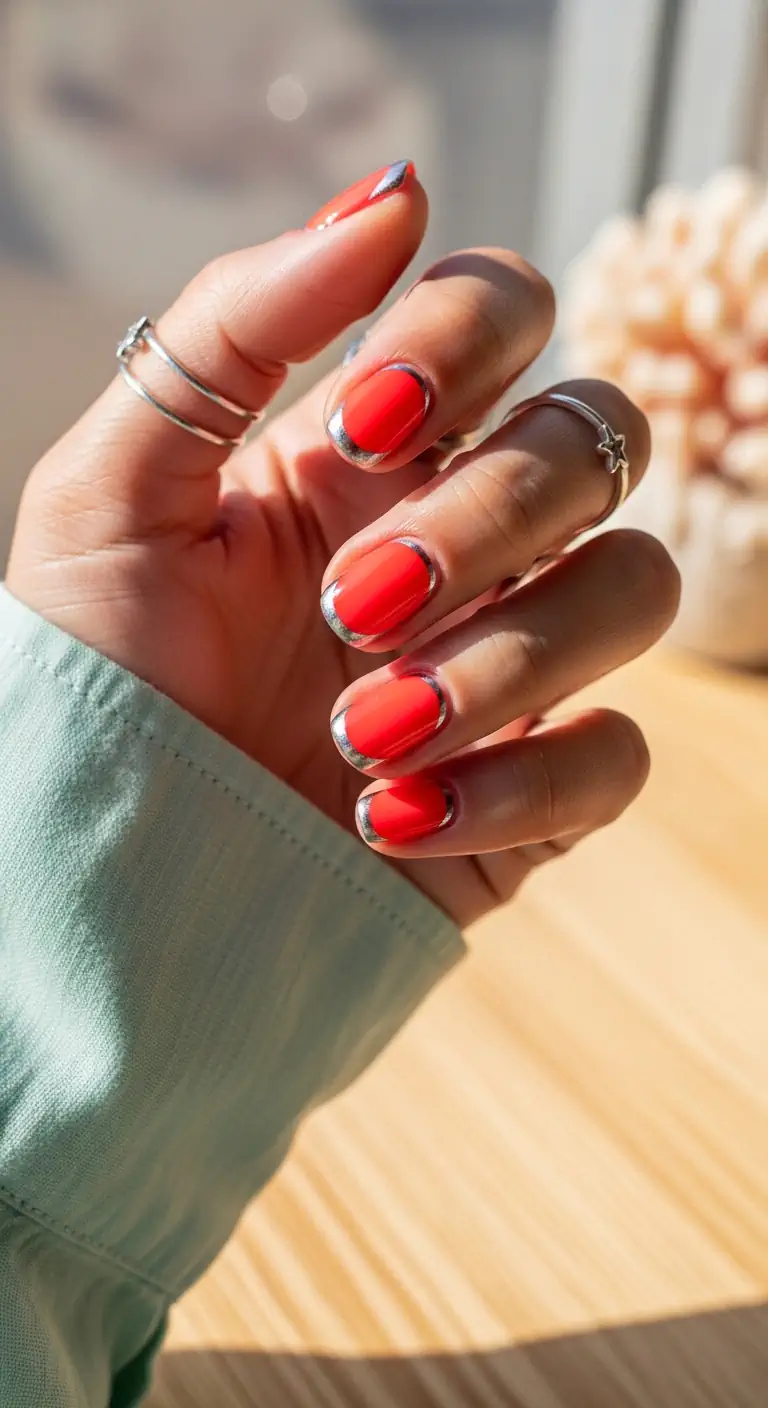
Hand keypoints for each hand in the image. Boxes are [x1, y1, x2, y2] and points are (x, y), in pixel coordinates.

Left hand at [7, 163, 679, 926]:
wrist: (97, 877)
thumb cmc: (94, 680)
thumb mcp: (111, 489)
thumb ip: (234, 329)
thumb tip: (395, 194)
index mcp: (363, 451)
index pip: (502, 312)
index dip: (466, 339)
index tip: (364, 426)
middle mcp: (457, 537)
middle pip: (593, 440)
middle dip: (486, 516)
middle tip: (353, 605)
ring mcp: (508, 662)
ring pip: (634, 588)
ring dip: (507, 657)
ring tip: (363, 731)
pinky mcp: (535, 792)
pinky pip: (615, 757)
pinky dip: (519, 788)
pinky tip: (394, 817)